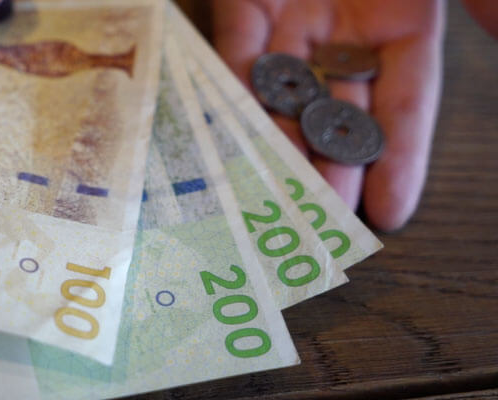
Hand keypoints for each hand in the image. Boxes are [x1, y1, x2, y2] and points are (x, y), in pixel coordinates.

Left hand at [212, 0, 444, 231]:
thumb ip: (482, 4)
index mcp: (403, 25)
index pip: (404, 105)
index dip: (399, 159)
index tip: (391, 213)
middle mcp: (345, 35)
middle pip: (336, 115)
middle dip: (327, 170)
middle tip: (317, 220)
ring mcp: (293, 22)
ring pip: (285, 94)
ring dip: (276, 145)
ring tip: (269, 193)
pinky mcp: (247, 5)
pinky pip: (239, 48)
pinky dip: (234, 89)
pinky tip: (231, 134)